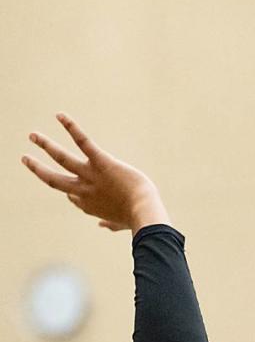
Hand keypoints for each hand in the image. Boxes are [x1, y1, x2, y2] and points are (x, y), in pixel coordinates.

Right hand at [22, 113, 168, 232]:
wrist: (144, 212)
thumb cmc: (136, 218)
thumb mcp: (120, 223)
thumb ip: (110, 224)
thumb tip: (104, 226)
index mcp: (88, 205)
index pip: (72, 197)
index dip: (71, 193)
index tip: (72, 192)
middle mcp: (84, 190)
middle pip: (53, 179)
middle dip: (37, 168)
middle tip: (25, 158)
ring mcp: (90, 175)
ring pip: (61, 158)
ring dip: (45, 145)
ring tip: (32, 135)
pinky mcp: (101, 162)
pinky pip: (83, 142)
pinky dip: (71, 127)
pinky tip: (60, 116)